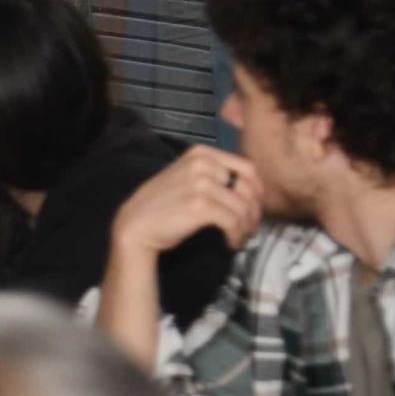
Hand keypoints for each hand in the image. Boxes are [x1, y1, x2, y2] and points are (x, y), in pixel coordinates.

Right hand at [112, 146, 264, 259]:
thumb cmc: (164, 204)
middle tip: (247, 228)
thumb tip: (253, 189)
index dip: (257, 191)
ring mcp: (200, 183)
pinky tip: (229, 242)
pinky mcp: (199, 205)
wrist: (137, 224)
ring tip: (237, 237)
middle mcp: (202, 163)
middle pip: (249, 188)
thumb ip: (215, 174)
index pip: (248, 168)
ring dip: (246, 227)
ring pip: (243, 207)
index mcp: (201, 153)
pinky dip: (236, 236)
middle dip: (254, 212)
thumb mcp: (189, 178)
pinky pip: (233, 221)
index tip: (252, 208)